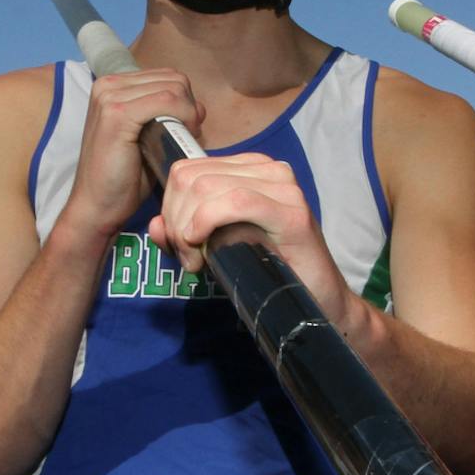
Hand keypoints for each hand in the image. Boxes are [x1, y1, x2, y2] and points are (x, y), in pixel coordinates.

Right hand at [60, 68, 201, 243]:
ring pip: (173, 88)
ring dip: (188, 114)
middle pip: (173, 79)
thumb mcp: (146, 137)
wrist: (96, 207)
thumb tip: (198, 106)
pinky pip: (167, 101)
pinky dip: (183, 118)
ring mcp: (110, 97)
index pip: (167, 76)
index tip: (186, 129)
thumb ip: (167, 115)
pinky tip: (177, 139)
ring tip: (179, 140)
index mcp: (112, 87)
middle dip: (189, 107)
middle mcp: (108, 85)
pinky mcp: (117, 114)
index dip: (185, 101)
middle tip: (186, 136)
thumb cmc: (123, 178)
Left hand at [152, 153, 360, 329]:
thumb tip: (155, 225)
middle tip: (189, 260)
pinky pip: (235, 201)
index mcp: (249, 170)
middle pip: (189, 178)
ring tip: (199, 262)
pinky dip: (208, 220)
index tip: (180, 246)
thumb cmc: (270, 274)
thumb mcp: (217, 248)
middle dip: (175, 220)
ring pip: (205, 187)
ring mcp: (283, 188)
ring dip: (188, 228)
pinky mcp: (293, 213)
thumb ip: (183, 234)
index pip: (187, 170)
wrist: (319, 304)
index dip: (170, 208)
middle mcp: (268, 170)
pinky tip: (203, 243)